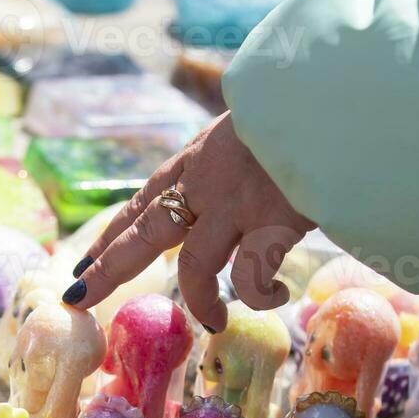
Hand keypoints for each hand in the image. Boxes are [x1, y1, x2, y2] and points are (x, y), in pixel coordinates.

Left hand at [61, 112, 315, 331]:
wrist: (336, 97)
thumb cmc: (303, 109)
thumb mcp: (252, 124)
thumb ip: (237, 156)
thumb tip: (242, 182)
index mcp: (198, 156)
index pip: (143, 200)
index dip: (113, 234)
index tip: (86, 262)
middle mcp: (206, 182)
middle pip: (143, 234)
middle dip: (109, 269)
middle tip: (82, 297)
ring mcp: (236, 205)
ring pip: (194, 269)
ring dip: (199, 301)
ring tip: (212, 320)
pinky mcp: (271, 225)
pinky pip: (250, 279)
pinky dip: (258, 294)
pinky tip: (275, 294)